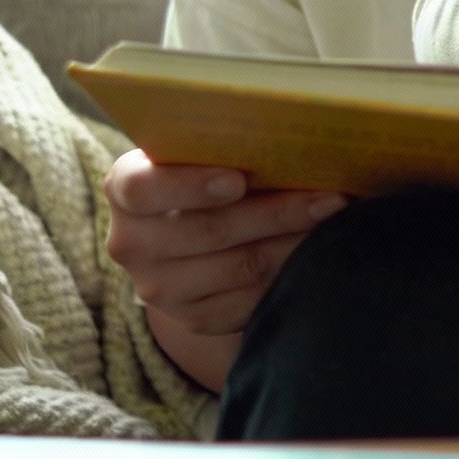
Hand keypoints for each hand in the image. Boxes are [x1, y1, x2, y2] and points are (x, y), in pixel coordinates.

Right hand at [102, 150, 345, 384]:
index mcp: (124, 188)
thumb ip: (222, 146)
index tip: (238, 179)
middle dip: (277, 212)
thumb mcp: (196, 154)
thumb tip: (290, 139)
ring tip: (334, 220)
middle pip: (208, 231)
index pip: (145, 189)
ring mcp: (158, 288)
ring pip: (238, 266)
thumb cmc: (199, 174)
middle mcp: (130, 243)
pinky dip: (286, 273)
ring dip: (293, 242)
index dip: (191, 185)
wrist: (184, 236)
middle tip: (330, 198)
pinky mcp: (191, 320)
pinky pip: (248, 300)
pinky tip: (316, 254)